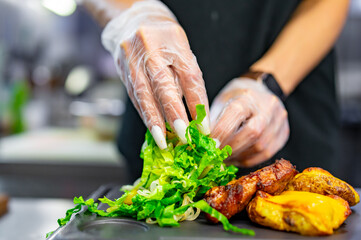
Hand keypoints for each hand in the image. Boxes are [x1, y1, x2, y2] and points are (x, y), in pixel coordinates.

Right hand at [101, 1, 209, 148]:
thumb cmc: (164, 37)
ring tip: (164, 141)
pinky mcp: (122, 70)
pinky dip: (144, 114)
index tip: (203, 126)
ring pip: (144, 95)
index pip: (189, 75)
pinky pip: (134, 96)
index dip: (197, 103)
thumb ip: (186, 76)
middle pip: (163, 86)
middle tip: (184, 136)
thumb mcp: (182, 49)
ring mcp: (132, 59)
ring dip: (154, 121)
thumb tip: (193, 112)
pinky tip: (151, 128)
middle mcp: (150, 49)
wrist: (132, 20)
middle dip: (174, 115)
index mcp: (173, 41)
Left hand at [210, 78, 288, 166]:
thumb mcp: (221, 102)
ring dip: (238, 156)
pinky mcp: (283, 134)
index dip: (220, 133)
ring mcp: (279, 121)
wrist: (261, 90)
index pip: (235, 114)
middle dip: (230, 148)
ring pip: (260, 147)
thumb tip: (201, 143)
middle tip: (214, 156)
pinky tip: (235, 158)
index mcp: (248, 96)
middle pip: (252, 133)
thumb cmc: (235, 97)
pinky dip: (247, 159)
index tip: (207, 145)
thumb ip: (212, 121)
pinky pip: (265, 154)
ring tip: (223, 158)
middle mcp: (268, 108)